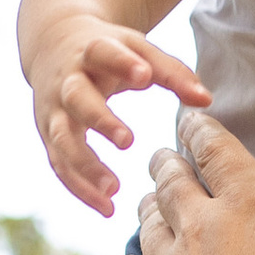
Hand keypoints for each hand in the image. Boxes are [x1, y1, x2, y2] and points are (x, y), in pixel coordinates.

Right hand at [28, 16, 212, 217]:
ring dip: (85, 167)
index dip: (122, 63)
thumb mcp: (137, 51)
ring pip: (63, 140)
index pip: (104, 53)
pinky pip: (60, 165)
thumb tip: (206, 99)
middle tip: (127, 141)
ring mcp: (53, 111)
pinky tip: (107, 209)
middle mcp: (67, 81)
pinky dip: (81, 189)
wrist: (54, 45)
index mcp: (91, 51)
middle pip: (77, 99)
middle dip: (100, 120)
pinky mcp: (49, 136)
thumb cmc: (110, 52)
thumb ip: (171, 73)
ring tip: (114, 190)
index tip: (144, 75)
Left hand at [110, 103, 254, 254]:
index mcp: (244, 202)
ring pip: (148, 225)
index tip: (189, 117)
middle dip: (167, 163)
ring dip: (148, 207)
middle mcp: (197, 226)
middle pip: (172, 181)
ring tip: (148, 198)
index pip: (214, 148)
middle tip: (162, 154)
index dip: (200, 128)